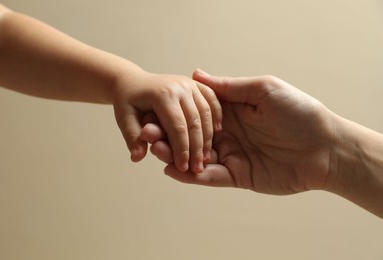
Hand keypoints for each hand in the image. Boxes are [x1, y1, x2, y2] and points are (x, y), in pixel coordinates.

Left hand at [112, 70, 221, 172]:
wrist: (134, 81)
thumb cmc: (128, 101)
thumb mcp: (124, 118)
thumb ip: (132, 138)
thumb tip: (137, 157)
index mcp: (162, 94)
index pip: (177, 127)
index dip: (181, 150)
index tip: (183, 169)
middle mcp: (179, 86)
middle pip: (195, 121)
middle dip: (197, 148)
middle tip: (197, 169)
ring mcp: (190, 84)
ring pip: (206, 112)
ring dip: (208, 136)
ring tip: (206, 157)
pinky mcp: (196, 84)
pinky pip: (212, 100)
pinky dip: (216, 116)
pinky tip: (216, 133)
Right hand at [146, 70, 337, 194]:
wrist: (326, 146)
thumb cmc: (299, 111)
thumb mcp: (262, 90)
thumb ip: (228, 87)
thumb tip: (196, 74)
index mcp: (232, 111)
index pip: (196, 113)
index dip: (175, 113)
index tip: (153, 112)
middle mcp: (228, 133)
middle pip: (191, 136)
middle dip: (168, 135)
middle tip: (146, 133)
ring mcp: (232, 155)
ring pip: (197, 157)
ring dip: (174, 155)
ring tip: (153, 150)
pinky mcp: (238, 176)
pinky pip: (211, 177)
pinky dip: (191, 175)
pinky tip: (173, 170)